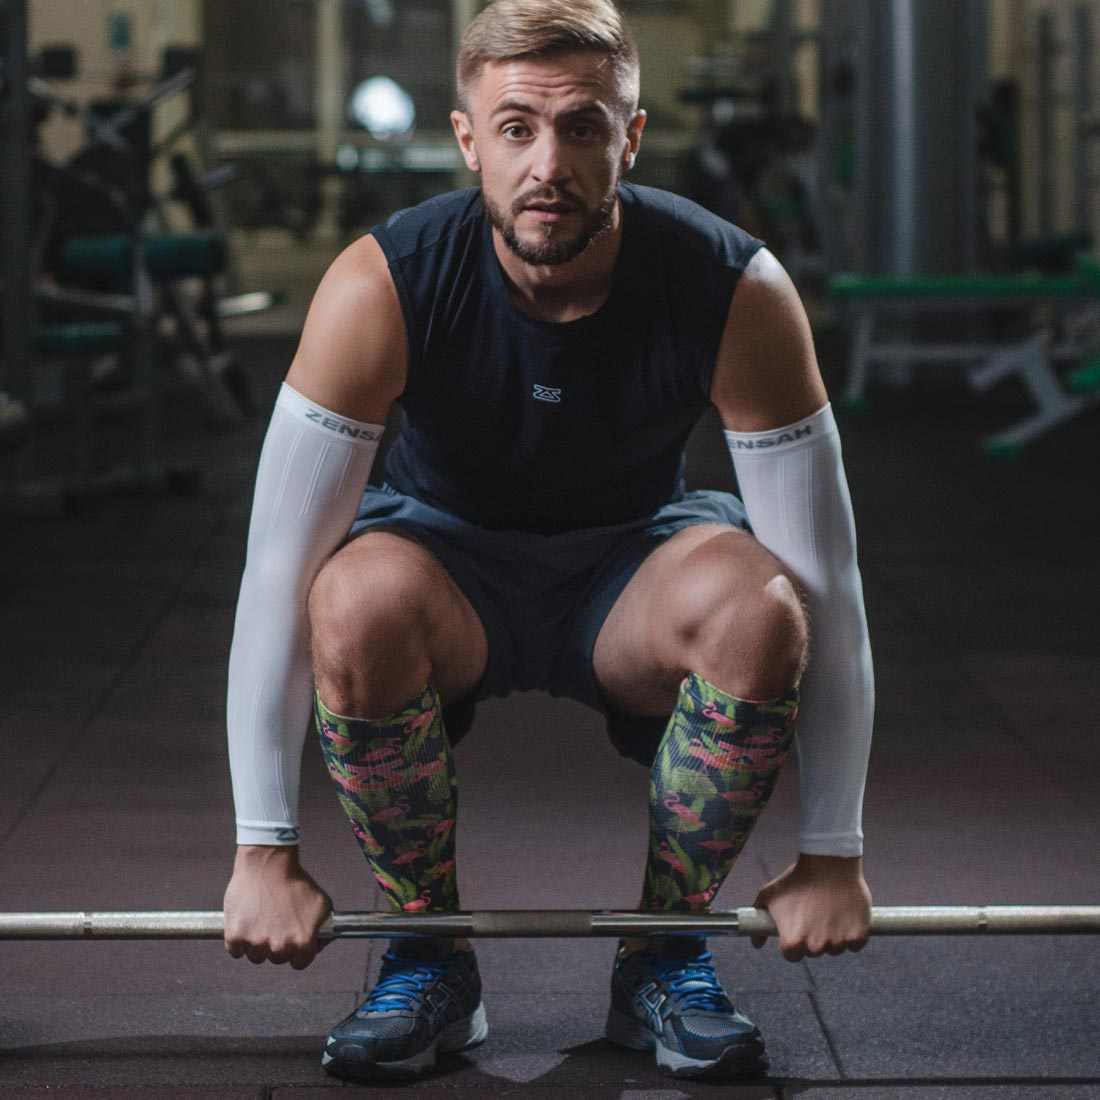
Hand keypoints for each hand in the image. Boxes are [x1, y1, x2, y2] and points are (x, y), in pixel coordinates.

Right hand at [223, 845, 332, 968]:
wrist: (268, 863)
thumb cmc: (295, 881)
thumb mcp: (322, 903)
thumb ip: (325, 928)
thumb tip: (321, 944)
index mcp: (302, 942)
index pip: (299, 963)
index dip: (297, 952)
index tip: (292, 941)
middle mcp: (280, 947)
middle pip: (277, 959)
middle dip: (277, 945)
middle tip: (276, 923)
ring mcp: (256, 943)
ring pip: (256, 956)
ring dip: (257, 944)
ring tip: (262, 919)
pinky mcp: (236, 936)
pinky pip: (236, 951)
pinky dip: (239, 940)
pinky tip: (247, 922)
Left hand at [751, 853, 870, 960]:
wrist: (828, 862)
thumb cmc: (797, 878)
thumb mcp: (769, 895)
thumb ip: (758, 918)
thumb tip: (756, 943)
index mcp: (792, 942)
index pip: (792, 955)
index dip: (793, 941)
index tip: (797, 928)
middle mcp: (815, 947)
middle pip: (814, 952)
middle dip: (813, 937)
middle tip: (814, 915)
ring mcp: (838, 942)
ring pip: (836, 948)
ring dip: (834, 936)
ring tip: (829, 911)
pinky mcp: (859, 936)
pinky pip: (855, 944)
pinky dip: (853, 934)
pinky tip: (845, 915)